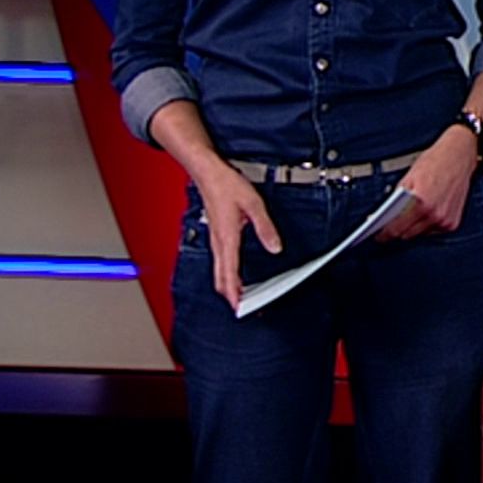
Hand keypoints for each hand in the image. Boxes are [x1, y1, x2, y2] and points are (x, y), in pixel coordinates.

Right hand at [191, 164, 282, 309]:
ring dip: (227, 286)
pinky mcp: (216, 234)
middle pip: (220, 277)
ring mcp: (215, 239)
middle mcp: (218, 242)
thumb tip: (275, 247)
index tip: (239, 308)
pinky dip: (226, 273)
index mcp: (226, 237)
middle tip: (242, 309)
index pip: (229, 273)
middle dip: (230, 295)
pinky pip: (220, 260)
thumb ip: (265, 227)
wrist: (207, 173)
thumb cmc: (226, 185)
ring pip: (218, 270)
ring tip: (239, 297)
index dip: (234, 292)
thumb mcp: (253, 204)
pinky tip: (233, 275)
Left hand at [375, 126, 477, 242]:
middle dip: (397, 230)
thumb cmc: (436, 161)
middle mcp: (436, 215)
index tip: (379, 236)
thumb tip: (385, 214)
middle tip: (391, 222)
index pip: (397, 229)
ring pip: (420, 234)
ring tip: (410, 213)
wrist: (459, 155)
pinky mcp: (453, 223)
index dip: (384, 234)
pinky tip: (426, 212)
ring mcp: (445, 221)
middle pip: (407, 235)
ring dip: (413, 227)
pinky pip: (433, 231)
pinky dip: (427, 225)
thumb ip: (397, 198)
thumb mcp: (409, 177)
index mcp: (422, 204)